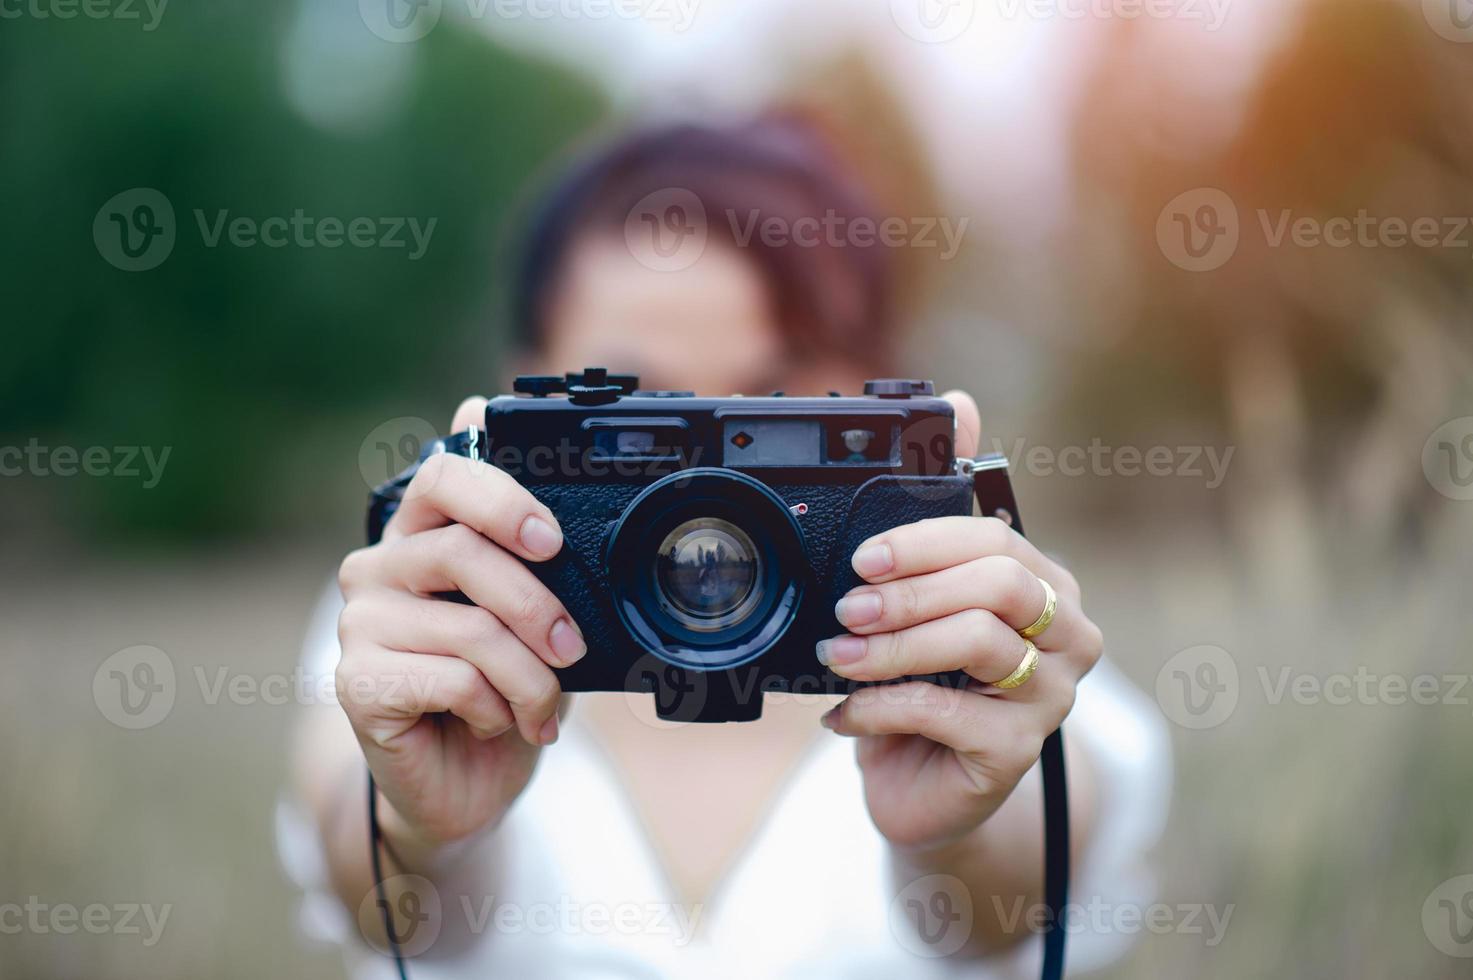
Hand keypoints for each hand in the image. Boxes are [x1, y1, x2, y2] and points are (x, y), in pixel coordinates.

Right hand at [334, 397, 584, 847]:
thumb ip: (543, 572)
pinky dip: (497, 707)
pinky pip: (454, 679)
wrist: (469, 785)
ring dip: (529, 676)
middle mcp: (379, 567)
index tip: (551, 540)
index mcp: (423, 534)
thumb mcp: (537, 624)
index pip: (444, 476)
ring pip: (470, 627)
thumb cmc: (504, 690)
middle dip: (536, 605)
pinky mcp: (357, 682)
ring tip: (540, 707)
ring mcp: (360, 623)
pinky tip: (495, 722)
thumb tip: (576, 542)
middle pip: (461, 551)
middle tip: (572, 648)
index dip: (501, 499)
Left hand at [817, 391, 1103, 851]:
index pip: (996, 541)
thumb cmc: (924, 680)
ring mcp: (1052, 696)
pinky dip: (882, 705)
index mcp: (1045, 585)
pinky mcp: (1019, 752)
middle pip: (997, 584)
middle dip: (910, 592)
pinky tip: (846, 711)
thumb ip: (938, 514)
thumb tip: (964, 404)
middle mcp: (1066, 634)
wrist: (920, 784)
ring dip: (891, 647)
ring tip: (838, 656)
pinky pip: (946, 711)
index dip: (925, 544)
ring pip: (976, 643)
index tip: (862, 559)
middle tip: (846, 609)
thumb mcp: (921, 598)